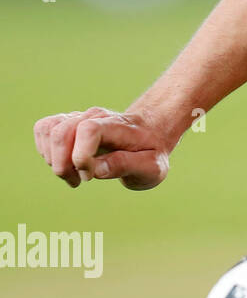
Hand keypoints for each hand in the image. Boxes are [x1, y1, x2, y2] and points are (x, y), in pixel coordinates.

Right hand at [33, 107, 171, 190]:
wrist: (150, 136)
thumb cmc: (150, 153)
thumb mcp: (151, 167)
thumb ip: (126, 166)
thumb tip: (97, 169)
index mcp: (119, 127)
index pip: (89, 129)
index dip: (81, 155)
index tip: (90, 175)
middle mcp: (96, 116)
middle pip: (62, 132)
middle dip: (63, 164)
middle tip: (79, 181)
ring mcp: (81, 117)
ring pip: (49, 130)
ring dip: (53, 159)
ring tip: (72, 174)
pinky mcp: (68, 122)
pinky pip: (44, 128)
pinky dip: (46, 151)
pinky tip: (64, 163)